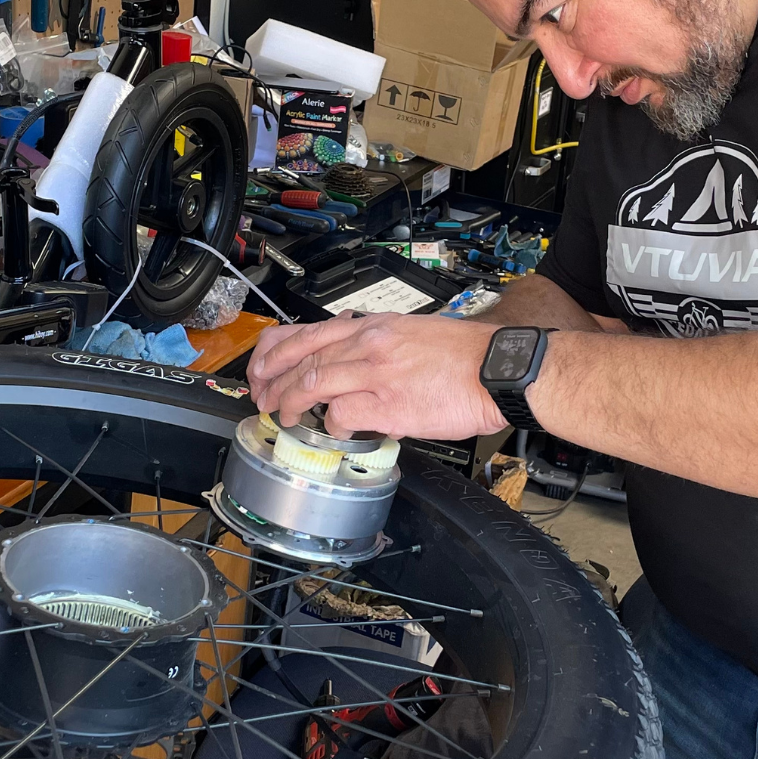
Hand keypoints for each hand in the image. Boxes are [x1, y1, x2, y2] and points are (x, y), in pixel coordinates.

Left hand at [247, 312, 509, 440]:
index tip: (261, 369)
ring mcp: (376, 374)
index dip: (273, 354)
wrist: (497, 369)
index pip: (305, 333)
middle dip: (272, 382)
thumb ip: (374, 344)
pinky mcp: (389, 406)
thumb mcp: (410, 332)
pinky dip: (334, 426)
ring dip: (291, 404)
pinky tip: (337, 432)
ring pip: (312, 384)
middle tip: (262, 398)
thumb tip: (347, 362)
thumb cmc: (462, 354)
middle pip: (300, 360)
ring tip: (285, 418)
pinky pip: (344, 416)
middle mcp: (368, 345)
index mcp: (372, 326)